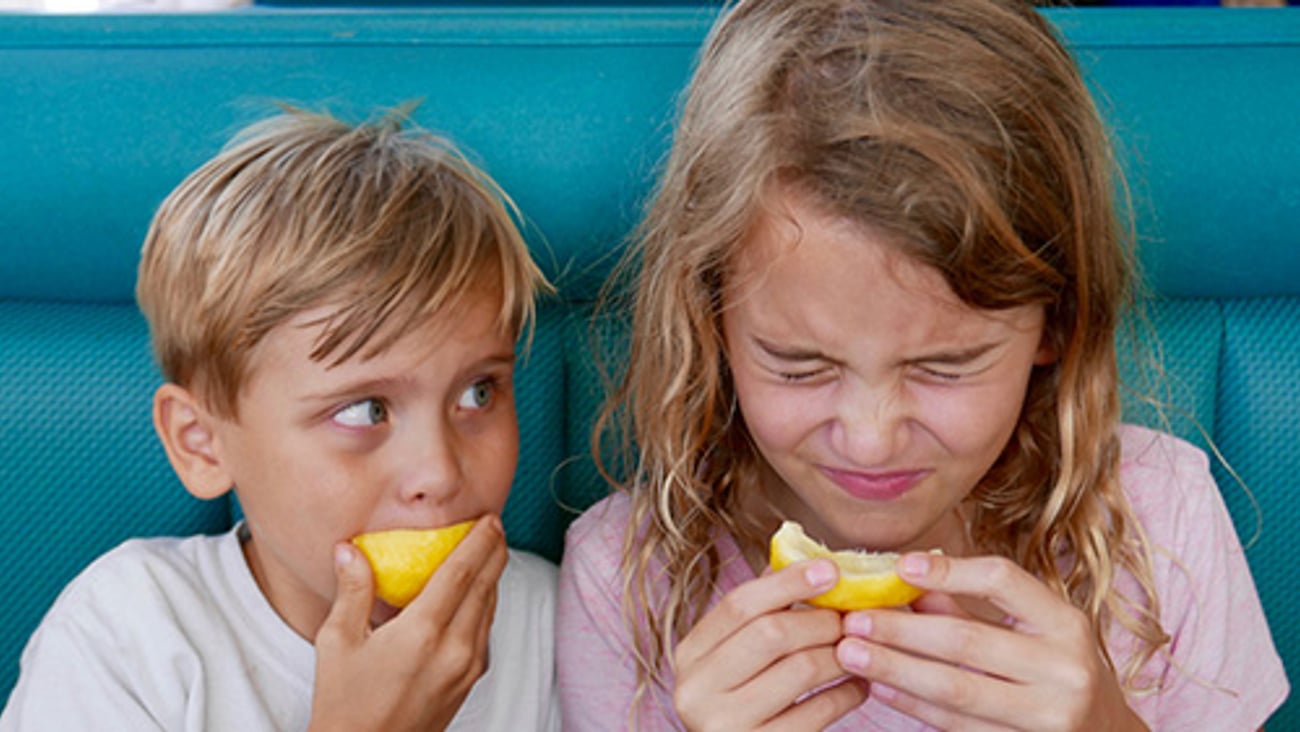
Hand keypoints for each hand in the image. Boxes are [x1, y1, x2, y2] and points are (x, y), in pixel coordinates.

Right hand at [307, 515, 507, 731]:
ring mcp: (466, 667)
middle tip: (495, 525)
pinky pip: (486, 631)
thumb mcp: (337, 643)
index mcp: (422, 633)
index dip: (478, 542)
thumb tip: (349, 549)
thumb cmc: (344, 704)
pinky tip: (478, 593)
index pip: (461, 573)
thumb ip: (352, 591)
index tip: (487, 519)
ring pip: (490, 608)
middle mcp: (454, 648)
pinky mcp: (469, 681)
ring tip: (490, 551)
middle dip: (494, 552)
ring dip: (493, 576)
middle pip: (485, 587)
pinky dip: (486, 604)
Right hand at [672, 559, 867, 730]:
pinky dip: (846, 694)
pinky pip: (817, 713)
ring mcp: (724, 726)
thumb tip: (805, 559)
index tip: (831, 571)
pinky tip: (858, 686)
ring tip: (858, 649)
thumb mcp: (736, 657)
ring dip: (839, 654)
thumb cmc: (745, 703)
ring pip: (799, 670)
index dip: (787, 581)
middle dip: (820, 621)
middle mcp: (696, 690)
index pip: (738, 604)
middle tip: (852, 619)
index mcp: (689, 655)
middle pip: (770, 633)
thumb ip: (761, 612)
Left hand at [835, 552, 1147, 731]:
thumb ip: (973, 607)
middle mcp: (1064, 669)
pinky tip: (880, 686)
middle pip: (967, 641)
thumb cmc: (1058, 671)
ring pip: (955, 689)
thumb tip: (910, 579)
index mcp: (1066, 624)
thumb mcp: (1034, 631)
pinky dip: (914, 705)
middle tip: (853, 619)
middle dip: (901, 629)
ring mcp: (1048, 717)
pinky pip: (957, 726)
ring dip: (896, 669)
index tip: (901, 566)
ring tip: (852, 653)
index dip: (948, 570)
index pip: (1003, 581)